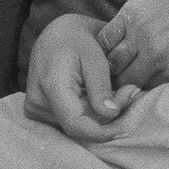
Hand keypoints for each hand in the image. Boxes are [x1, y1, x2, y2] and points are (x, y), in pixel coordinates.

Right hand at [25, 13, 140, 140]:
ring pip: (78, 126)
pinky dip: (91, 114)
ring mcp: (36, 110)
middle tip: (131, 91)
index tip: (127, 126)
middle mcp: (38, 103)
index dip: (102, 133)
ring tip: (121, 91)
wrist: (56, 35)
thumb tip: (111, 114)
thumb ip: (101, 87)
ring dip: (102, 115)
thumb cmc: (77, 41)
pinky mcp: (39, 113)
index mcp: (51, 86)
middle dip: (111, 116)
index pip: (76, 124)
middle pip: (81, 126)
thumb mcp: (95, 58)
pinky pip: (71, 122)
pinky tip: (103, 98)